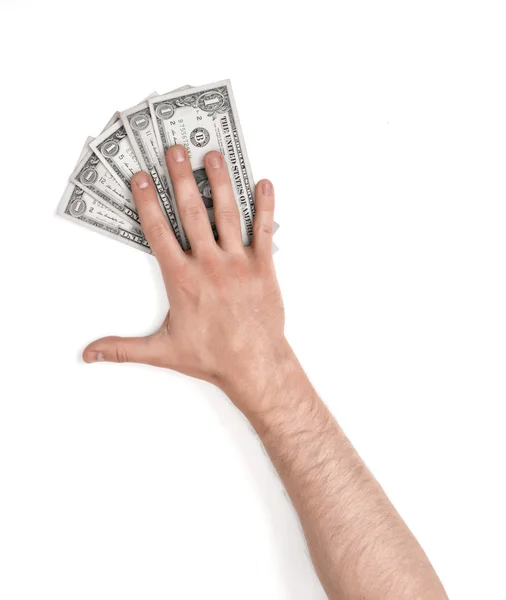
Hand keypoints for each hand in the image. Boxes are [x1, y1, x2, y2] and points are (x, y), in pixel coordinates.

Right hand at [83, 145, 287, 413]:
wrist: (254, 365)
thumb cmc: (210, 357)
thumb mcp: (161, 351)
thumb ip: (122, 348)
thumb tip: (89, 353)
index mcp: (181, 278)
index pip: (158, 232)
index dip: (147, 202)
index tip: (141, 177)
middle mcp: (209, 264)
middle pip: (191, 212)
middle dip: (181, 178)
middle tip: (175, 150)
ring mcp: (238, 263)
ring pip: (227, 214)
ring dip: (220, 181)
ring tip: (212, 154)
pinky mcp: (263, 267)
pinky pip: (264, 230)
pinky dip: (265, 205)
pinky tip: (264, 183)